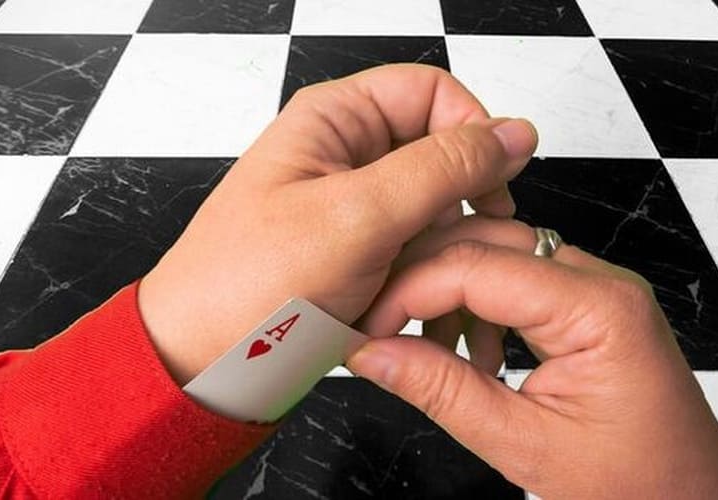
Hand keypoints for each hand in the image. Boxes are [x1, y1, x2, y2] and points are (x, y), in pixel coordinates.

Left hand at [137, 64, 537, 383]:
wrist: (206, 361)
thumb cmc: (246, 285)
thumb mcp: (356, 217)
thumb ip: (441, 168)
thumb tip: (511, 134)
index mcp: (333, 120)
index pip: (432, 92)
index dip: (472, 129)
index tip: (493, 179)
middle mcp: (346, 156)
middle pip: (440, 152)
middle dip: (460, 200)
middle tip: (463, 241)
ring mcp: (355, 206)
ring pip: (436, 206)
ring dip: (444, 246)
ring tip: (420, 283)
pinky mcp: (361, 250)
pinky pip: (418, 246)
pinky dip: (426, 273)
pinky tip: (410, 300)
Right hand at [348, 229, 717, 497]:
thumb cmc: (633, 483)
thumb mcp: (523, 445)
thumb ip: (441, 391)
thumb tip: (372, 353)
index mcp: (596, 309)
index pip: (476, 266)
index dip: (408, 292)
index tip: (367, 326)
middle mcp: (600, 280)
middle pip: (485, 241)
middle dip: (422, 281)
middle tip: (380, 326)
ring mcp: (595, 286)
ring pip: (495, 252)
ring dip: (450, 294)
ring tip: (435, 353)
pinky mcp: (584, 301)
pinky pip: (515, 278)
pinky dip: (478, 307)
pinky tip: (476, 356)